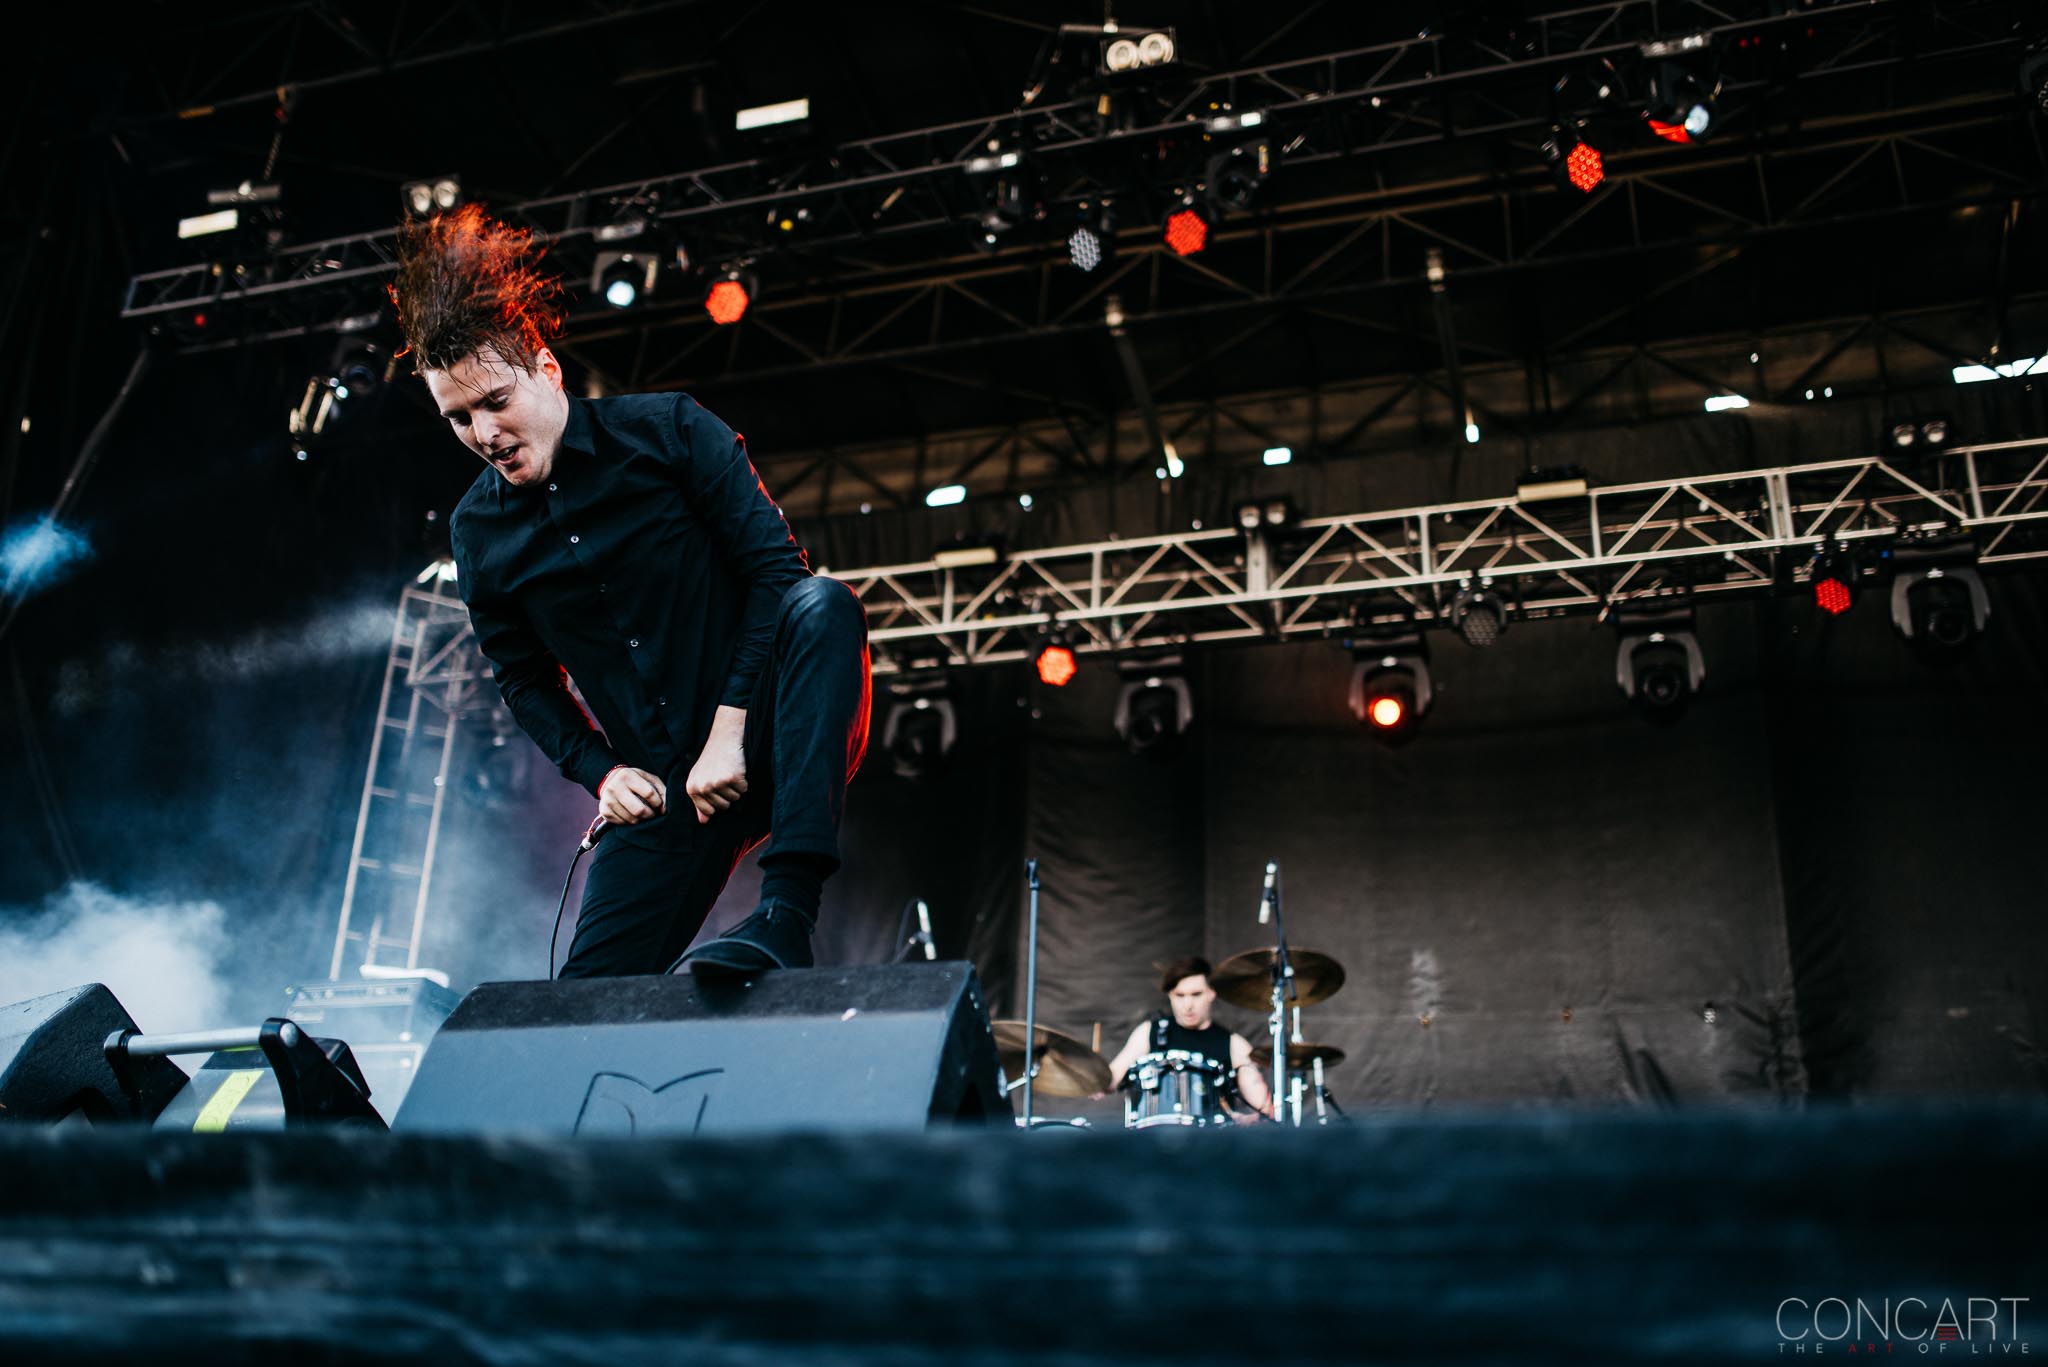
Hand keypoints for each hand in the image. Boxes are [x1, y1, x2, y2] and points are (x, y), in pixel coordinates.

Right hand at [598, 766, 667, 825]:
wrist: (611, 780)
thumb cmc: (636, 781)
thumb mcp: (649, 779)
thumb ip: (661, 791)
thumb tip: (664, 809)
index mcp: (628, 776)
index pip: (649, 794)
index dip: (658, 803)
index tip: (660, 805)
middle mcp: (615, 787)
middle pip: (639, 810)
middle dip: (650, 815)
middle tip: (652, 814)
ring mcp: (608, 800)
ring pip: (631, 819)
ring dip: (640, 820)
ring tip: (642, 814)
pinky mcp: (604, 811)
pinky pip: (622, 823)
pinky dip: (629, 822)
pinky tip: (631, 815)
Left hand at [684, 705, 748, 823]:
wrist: (724, 737)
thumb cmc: (712, 759)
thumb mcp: (700, 778)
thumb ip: (700, 800)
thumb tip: (703, 821)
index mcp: (692, 788)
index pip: (709, 811)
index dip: (717, 802)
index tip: (717, 788)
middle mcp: (703, 787)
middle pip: (723, 806)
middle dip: (727, 794)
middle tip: (723, 777)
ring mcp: (717, 783)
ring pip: (734, 799)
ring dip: (736, 787)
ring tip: (729, 771)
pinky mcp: (732, 778)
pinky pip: (743, 789)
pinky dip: (744, 781)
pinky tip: (737, 769)